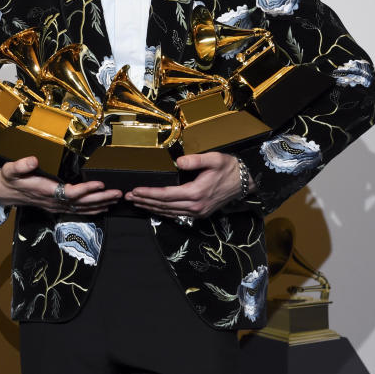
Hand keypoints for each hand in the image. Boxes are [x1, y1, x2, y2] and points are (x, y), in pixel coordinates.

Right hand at [0, 156, 122, 214]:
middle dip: (101, 198)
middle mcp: (53, 201)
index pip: (70, 192)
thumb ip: (21, 165)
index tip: (100, 183)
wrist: (3, 192)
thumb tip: (33, 160)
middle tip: (119, 193)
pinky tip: (103, 207)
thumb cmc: (9, 179)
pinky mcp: (57, 207)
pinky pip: (78, 211)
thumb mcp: (10, 169)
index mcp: (45, 191)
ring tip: (116, 199)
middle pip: (81, 203)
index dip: (86, 189)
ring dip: (100, 204)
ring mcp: (56, 206)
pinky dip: (92, 210)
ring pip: (82, 208)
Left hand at [124, 152, 241, 218]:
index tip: (135, 190)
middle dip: (144, 201)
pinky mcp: (200, 213)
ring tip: (136, 202)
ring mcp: (198, 212)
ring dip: (151, 207)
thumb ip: (195, 160)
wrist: (246, 182)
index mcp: (196, 193)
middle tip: (128, 197)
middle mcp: (196, 206)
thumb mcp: (214, 159)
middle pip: (164, 206)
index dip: (149, 193)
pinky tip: (153, 208)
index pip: (166, 195)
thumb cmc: (229, 168)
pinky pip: (177, 214)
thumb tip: (178, 161)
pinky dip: (162, 211)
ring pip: (169, 212)